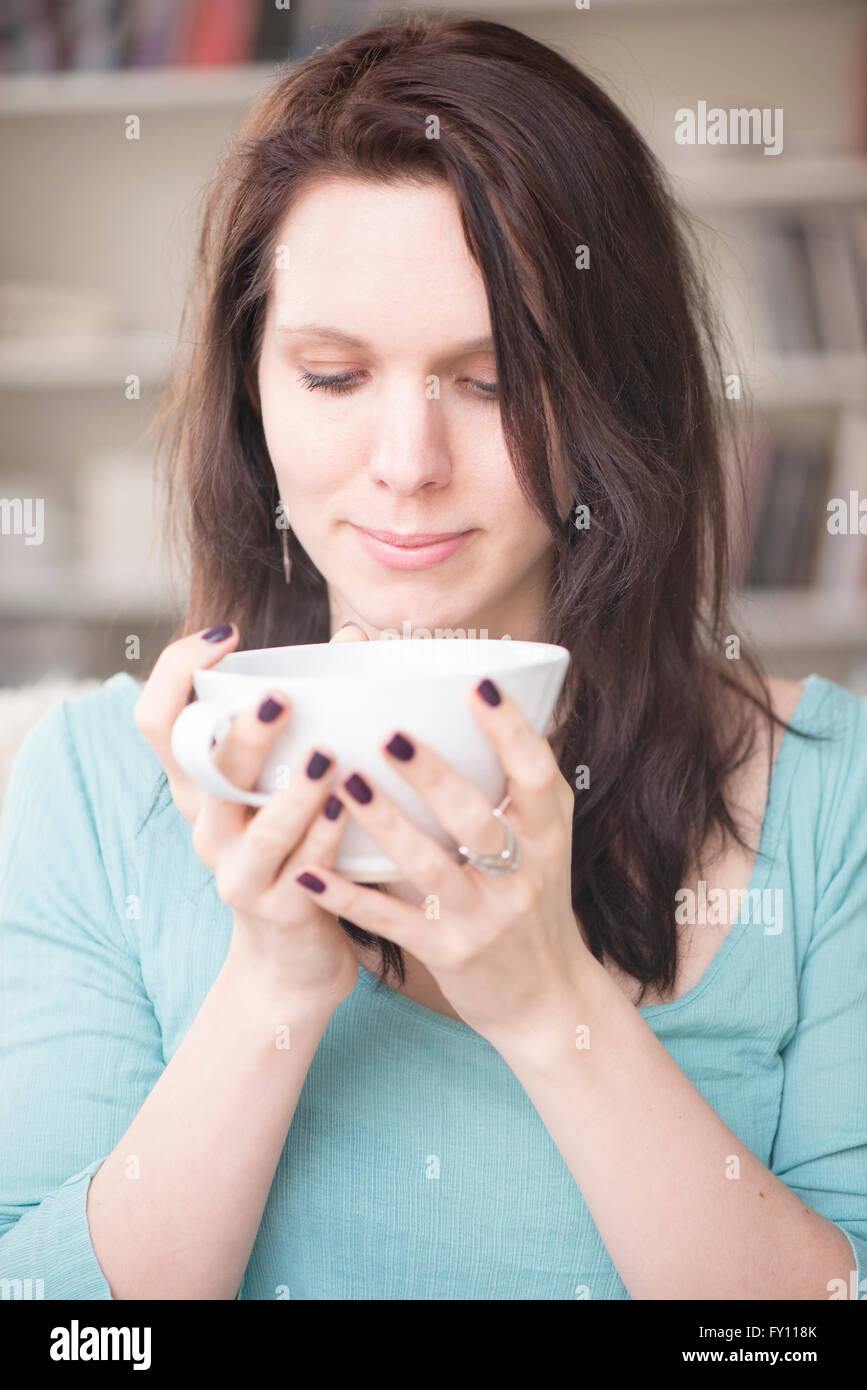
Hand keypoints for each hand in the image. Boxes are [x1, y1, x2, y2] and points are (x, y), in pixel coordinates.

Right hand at [133, 621, 369, 1009]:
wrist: (291, 962)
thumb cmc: (297, 847)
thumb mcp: (283, 785)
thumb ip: (310, 716)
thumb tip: (357, 635)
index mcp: (200, 787)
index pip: (157, 720)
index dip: (176, 671)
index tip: (225, 634)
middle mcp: (206, 826)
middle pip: (205, 771)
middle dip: (241, 732)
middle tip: (282, 698)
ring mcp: (237, 872)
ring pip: (259, 827)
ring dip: (293, 791)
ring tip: (327, 758)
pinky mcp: (278, 910)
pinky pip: (305, 869)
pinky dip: (327, 835)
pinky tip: (349, 808)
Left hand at [292, 676, 590, 1044]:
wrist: (546, 997)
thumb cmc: (535, 900)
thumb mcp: (545, 841)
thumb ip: (519, 785)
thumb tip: (483, 702)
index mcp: (547, 833)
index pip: (536, 772)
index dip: (510, 729)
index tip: (478, 685)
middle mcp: (523, 872)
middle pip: (478, 819)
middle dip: (435, 777)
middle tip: (390, 735)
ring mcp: (484, 916)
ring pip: (430, 868)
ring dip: (386, 826)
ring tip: (346, 785)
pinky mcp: (448, 951)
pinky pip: (392, 921)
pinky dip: (349, 897)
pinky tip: (309, 872)